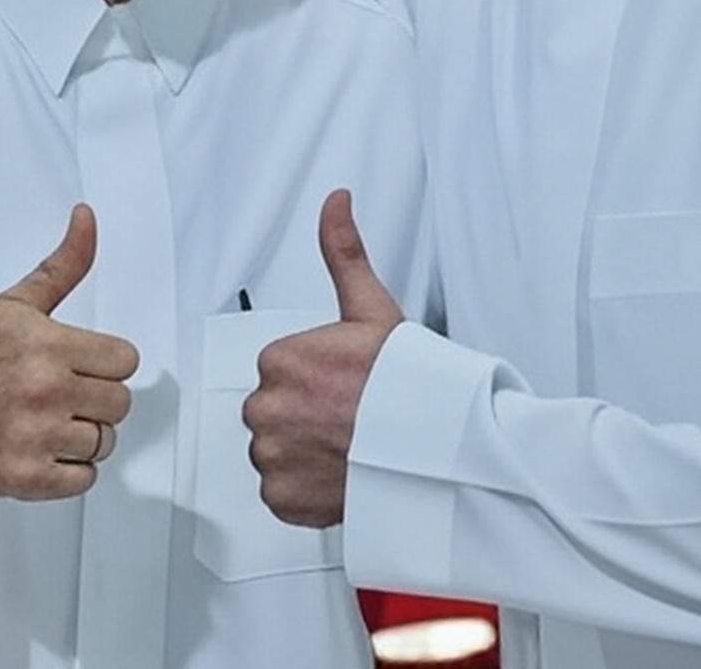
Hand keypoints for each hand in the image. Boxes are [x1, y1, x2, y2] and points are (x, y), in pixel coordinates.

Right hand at [0, 203, 139, 506]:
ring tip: (48, 422)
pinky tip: (42, 449)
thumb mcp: (13, 306)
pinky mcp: (31, 479)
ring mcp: (39, 439)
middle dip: (95, 398)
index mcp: (48, 346)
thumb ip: (62, 265)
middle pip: (120, 402)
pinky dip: (69, 470)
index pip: (125, 360)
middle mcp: (47, 392)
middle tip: (60, 394)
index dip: (104, 362)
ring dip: (83, 435)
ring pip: (105, 441)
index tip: (79, 364)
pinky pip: (86, 478)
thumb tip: (87, 217)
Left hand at [242, 190, 402, 527]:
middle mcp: (267, 409)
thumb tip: (335, 203)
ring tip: (346, 445)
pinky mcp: (281, 498)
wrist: (433, 447)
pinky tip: (337, 472)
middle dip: (303, 413)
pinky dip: (303, 488)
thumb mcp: (372, 308)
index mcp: (279, 361)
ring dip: (302, 450)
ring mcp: (273, 457)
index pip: (280, 369)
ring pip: (275, 450)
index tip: (342, 384)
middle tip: (347, 416)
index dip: (315, 376)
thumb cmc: (406, 383)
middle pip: (273, 410)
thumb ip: (343, 251)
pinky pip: (279, 492)